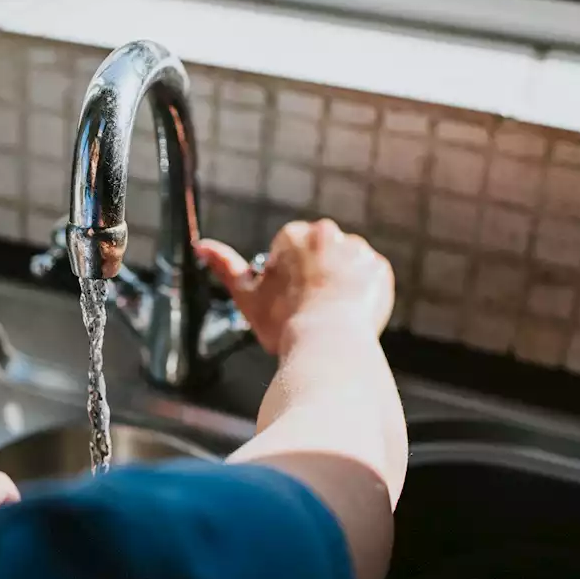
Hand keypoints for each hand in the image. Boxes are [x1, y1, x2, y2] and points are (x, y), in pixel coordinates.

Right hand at [196, 219, 393, 354]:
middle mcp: (327, 233)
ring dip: (339, 281)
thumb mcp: (247, 295)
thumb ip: (224, 266)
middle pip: (318, 253)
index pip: (289, 251)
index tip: (287, 301)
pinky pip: (369, 278)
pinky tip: (349, 312)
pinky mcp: (379, 270)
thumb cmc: (283, 323)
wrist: (327, 345)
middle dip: (314, 274)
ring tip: (330, 313)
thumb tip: (200, 244)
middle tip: (308, 308)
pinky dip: (361, 293)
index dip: (286, 279)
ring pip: (345, 263)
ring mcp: (357, 250)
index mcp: (294, 234)